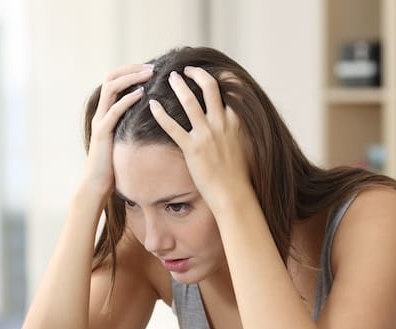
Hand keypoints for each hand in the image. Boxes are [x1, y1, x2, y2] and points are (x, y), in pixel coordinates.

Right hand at [81, 64, 153, 200]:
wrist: (96, 183)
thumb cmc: (113, 164)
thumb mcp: (123, 138)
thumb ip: (131, 124)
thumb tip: (150, 115)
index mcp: (106, 111)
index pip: (115, 80)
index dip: (131, 70)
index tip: (151, 68)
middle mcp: (101, 112)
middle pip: (111, 77)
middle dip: (132, 69)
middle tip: (152, 67)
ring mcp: (100, 121)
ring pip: (111, 89)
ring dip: (131, 78)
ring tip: (148, 74)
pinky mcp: (102, 132)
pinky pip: (114, 110)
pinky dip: (127, 99)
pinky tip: (141, 94)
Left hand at [148, 67, 249, 212]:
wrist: (233, 192)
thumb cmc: (237, 173)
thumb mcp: (243, 144)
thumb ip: (235, 129)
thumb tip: (229, 120)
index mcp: (235, 121)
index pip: (230, 88)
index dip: (220, 75)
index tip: (210, 69)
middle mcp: (221, 123)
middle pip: (209, 87)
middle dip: (197, 74)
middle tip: (186, 69)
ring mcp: (206, 135)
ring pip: (190, 101)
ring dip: (178, 86)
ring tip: (170, 77)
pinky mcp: (192, 148)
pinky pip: (172, 126)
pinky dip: (161, 114)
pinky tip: (152, 105)